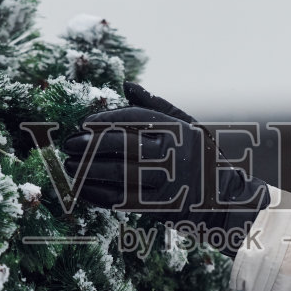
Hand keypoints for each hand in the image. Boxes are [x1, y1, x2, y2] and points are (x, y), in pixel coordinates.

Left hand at [61, 88, 267, 251]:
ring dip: (88, 170)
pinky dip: (97, 194)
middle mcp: (174, 153)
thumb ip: (156, 105)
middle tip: (69, 144)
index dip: (107, 119)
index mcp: (178, 130)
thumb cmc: (198, 156)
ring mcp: (167, 181)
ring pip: (119, 173)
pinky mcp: (160, 207)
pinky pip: (121, 199)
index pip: (136, 118)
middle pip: (124, 145)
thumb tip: (126, 84)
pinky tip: (81, 189)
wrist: (221, 199)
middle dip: (91, 144)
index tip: (84, 123)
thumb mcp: (186, 125)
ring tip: (68, 166)